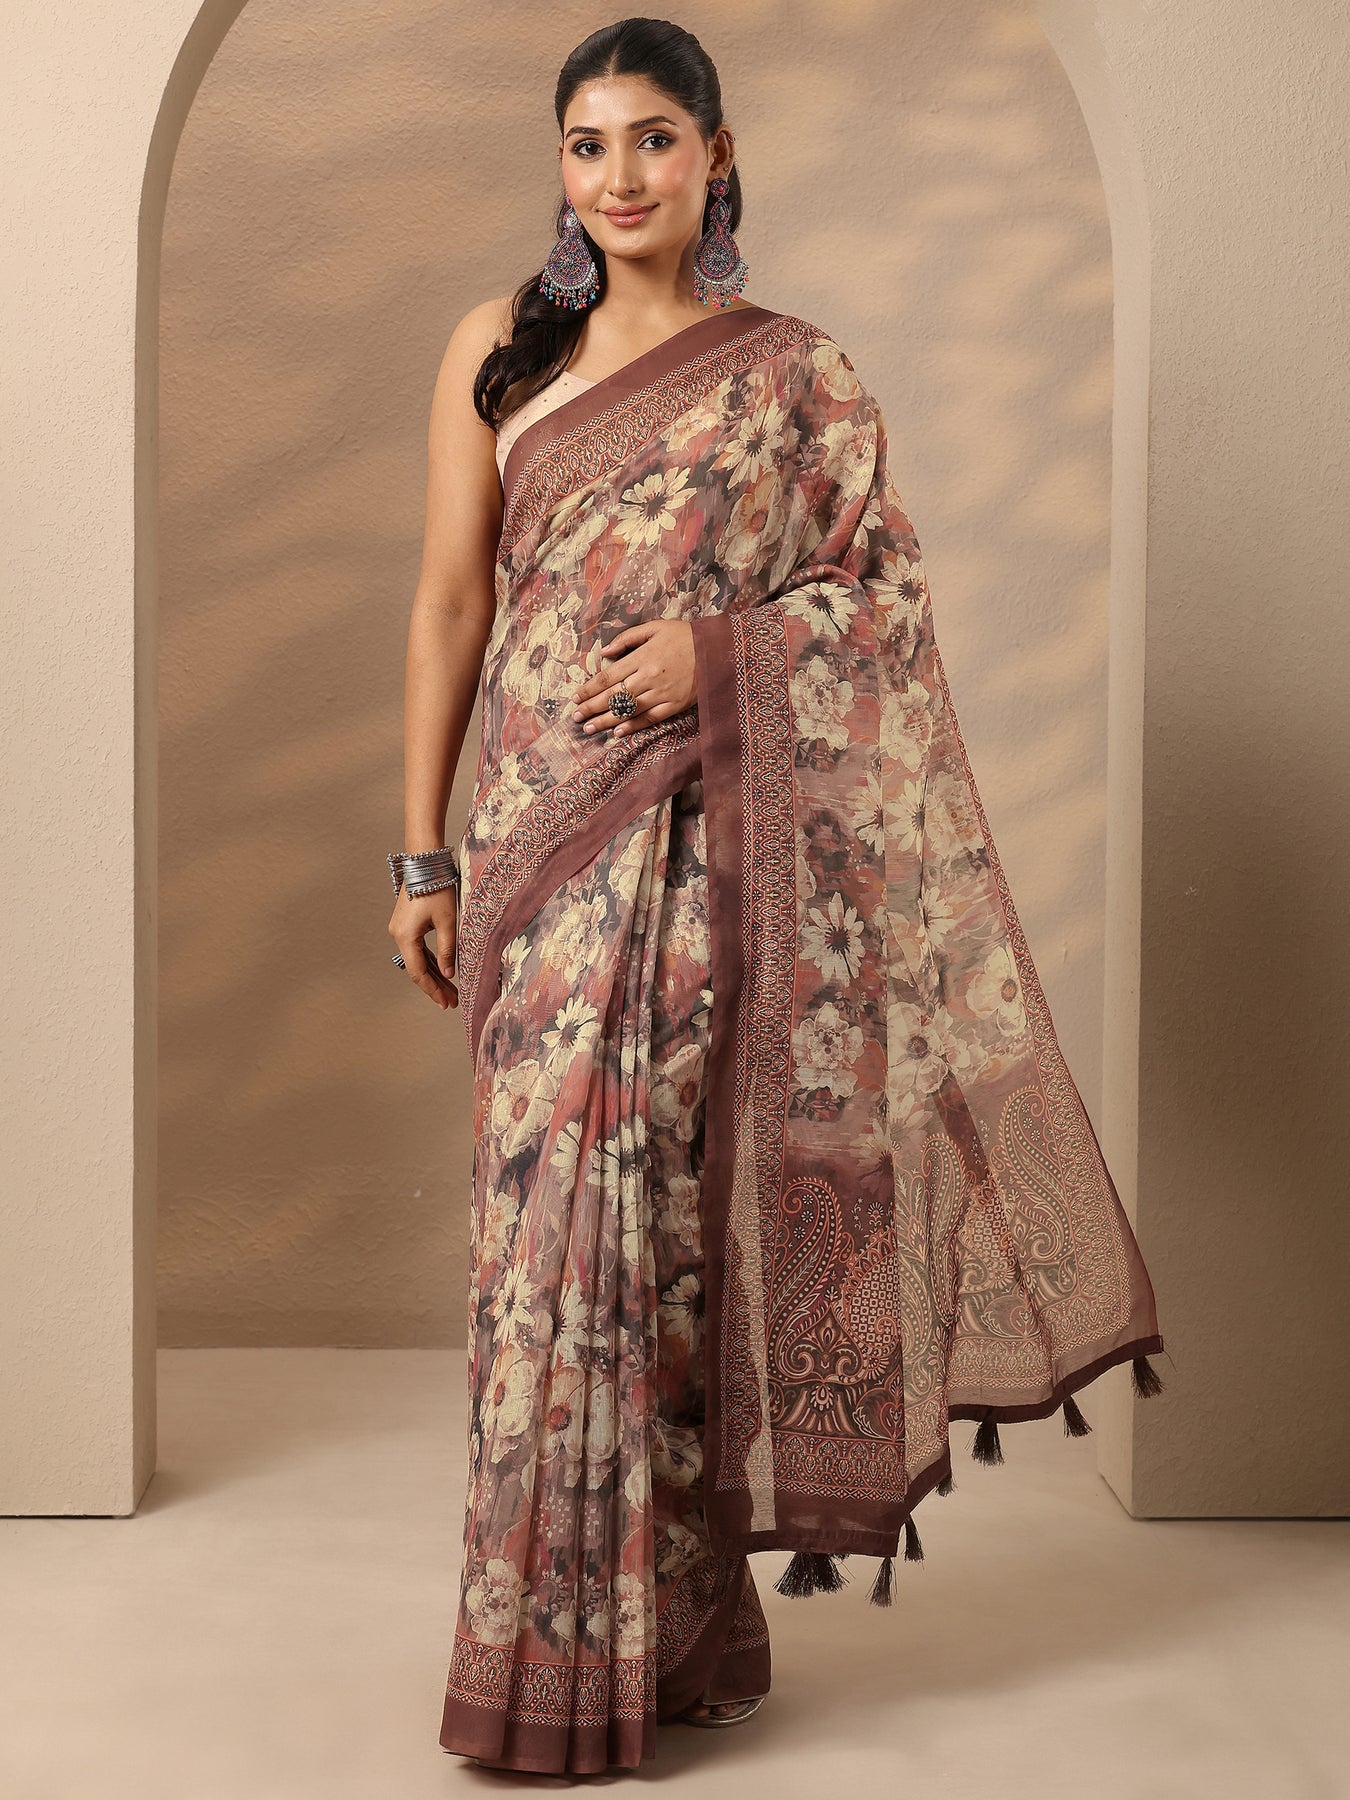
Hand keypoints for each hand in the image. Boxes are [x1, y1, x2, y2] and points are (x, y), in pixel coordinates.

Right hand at [387, 886, 458, 1009]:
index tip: (446, 1003)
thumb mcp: (447, 921)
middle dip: (435, 986)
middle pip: (418, 968)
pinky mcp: (407, 924)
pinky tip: (443, 972)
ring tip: (451, 991)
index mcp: (405, 937)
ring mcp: (401, 930)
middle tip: (452, 1002)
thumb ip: (447, 949)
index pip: (419, 972)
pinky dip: (431, 960)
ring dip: (434, 974)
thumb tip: (449, 974)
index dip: (432, 990)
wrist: (425, 862)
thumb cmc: (438, 888)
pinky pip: (418, 948)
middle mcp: (398, 935)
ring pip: (418, 959)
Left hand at [571, 619, 696, 737]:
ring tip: (589, 729)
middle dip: (591, 708)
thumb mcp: (656, 627)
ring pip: (628, 710)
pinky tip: (618, 732)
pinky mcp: (674, 705)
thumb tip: (604, 651)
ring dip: (606, 721)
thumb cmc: (685, 636)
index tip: (576, 698)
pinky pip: (650, 718)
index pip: (608, 676)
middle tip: (575, 718)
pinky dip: (633, 726)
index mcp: (642, 657)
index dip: (589, 689)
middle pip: (613, 696)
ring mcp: (662, 693)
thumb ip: (628, 637)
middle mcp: (648, 677)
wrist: (718, 650)